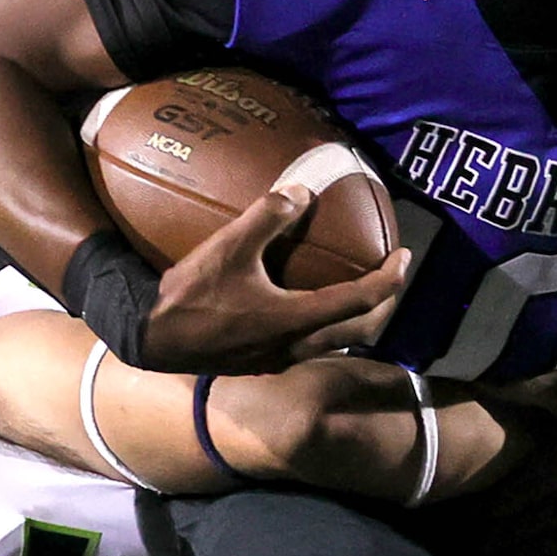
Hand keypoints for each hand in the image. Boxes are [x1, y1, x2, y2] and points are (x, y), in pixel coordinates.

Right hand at [142, 187, 408, 371]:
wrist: (153, 340)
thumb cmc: (192, 296)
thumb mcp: (229, 248)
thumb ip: (267, 216)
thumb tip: (301, 192)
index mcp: (298, 319)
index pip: (362, 300)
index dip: (390, 278)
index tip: (403, 256)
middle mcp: (298, 347)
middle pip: (361, 330)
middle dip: (384, 303)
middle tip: (389, 275)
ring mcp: (281, 361)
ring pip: (338, 342)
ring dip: (357, 318)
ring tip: (359, 290)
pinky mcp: (264, 364)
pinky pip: (314, 346)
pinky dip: (330, 326)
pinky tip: (312, 307)